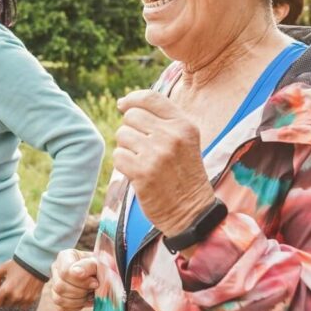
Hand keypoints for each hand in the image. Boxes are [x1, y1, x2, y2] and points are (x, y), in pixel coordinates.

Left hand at [0, 260, 44, 307]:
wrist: (36, 262)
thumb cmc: (17, 264)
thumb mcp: (1, 269)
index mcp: (6, 289)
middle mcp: (15, 297)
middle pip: (4, 304)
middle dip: (4, 297)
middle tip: (8, 287)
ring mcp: (24, 299)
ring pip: (14, 305)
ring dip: (13, 299)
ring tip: (17, 287)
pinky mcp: (32, 299)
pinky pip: (23, 305)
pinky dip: (22, 300)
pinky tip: (23, 290)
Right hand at [49, 249, 98, 310]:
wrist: (104, 276)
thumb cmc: (102, 267)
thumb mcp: (100, 262)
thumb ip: (89, 265)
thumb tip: (77, 273)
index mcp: (65, 256)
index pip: (65, 272)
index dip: (81, 280)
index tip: (95, 281)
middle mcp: (56, 269)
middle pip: (60, 286)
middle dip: (81, 291)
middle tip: (94, 288)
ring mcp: (55, 284)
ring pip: (59, 299)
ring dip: (79, 300)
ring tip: (90, 294)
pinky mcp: (58, 299)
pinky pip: (62, 308)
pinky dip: (76, 307)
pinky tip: (86, 300)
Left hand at [114, 90, 214, 236]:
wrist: (192, 212)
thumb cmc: (183, 174)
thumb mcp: (184, 141)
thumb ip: (162, 120)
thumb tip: (124, 103)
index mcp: (184, 125)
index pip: (151, 98)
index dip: (132, 99)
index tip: (123, 105)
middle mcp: (172, 136)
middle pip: (132, 116)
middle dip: (130, 129)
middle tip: (141, 147)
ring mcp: (157, 154)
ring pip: (122, 135)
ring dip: (126, 148)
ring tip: (142, 161)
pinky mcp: (143, 173)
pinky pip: (118, 156)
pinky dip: (123, 164)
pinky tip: (137, 174)